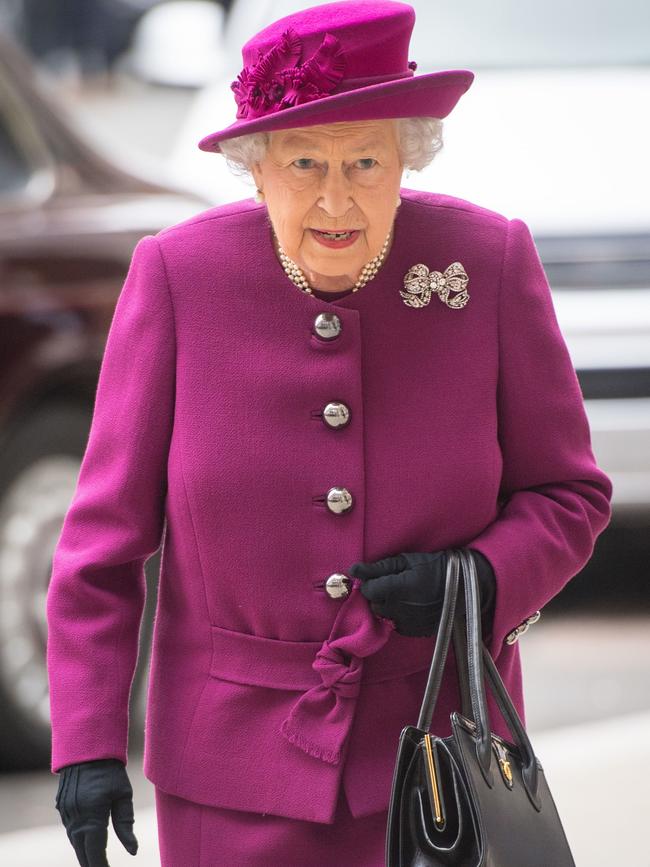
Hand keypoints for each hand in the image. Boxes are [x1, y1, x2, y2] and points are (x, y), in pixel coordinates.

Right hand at [55, 758, 137, 865]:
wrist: (86, 748)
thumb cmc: (110, 770)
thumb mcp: (123, 795)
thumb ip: (126, 824)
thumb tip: (133, 851)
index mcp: (92, 816)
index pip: (96, 852)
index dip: (101, 866)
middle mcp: (75, 818)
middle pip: (82, 851)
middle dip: (92, 863)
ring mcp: (66, 813)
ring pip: (74, 841)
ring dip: (84, 852)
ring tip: (95, 862)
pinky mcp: (62, 807)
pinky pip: (70, 829)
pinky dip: (78, 839)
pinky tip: (85, 842)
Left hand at [348, 548, 495, 637]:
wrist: (464, 586)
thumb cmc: (434, 567)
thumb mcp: (407, 561)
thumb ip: (379, 567)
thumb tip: (353, 570)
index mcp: (398, 588)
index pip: (367, 590)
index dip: (369, 582)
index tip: (377, 577)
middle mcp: (401, 609)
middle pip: (374, 605)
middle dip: (378, 595)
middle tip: (391, 585)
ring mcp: (409, 623)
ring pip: (384, 617)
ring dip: (388, 606)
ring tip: (402, 595)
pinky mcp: (416, 631)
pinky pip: (397, 626)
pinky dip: (399, 616)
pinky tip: (410, 606)